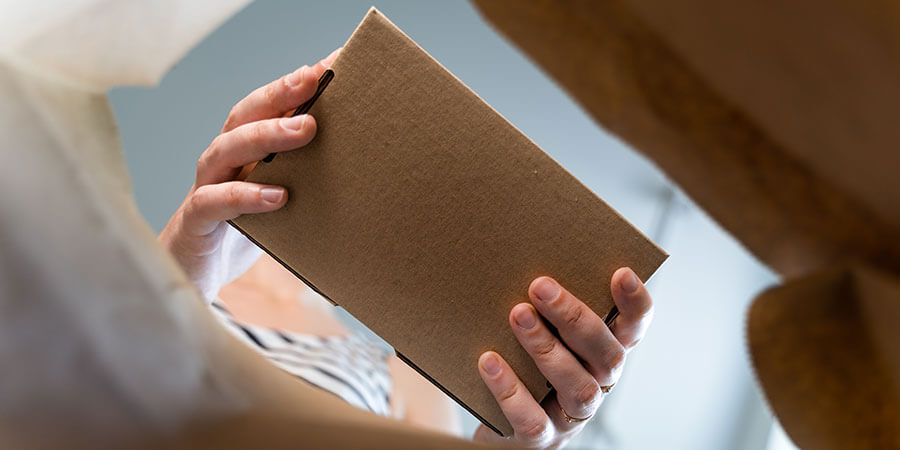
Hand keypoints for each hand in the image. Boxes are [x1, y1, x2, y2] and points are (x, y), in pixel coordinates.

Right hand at [159, 49, 339, 301]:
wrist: (192, 273)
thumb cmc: (243, 228)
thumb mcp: (279, 197)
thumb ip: (305, 176)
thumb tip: (360, 162)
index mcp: (244, 151)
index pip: (266, 107)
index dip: (294, 84)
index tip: (330, 62)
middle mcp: (222, 160)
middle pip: (245, 116)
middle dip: (280, 93)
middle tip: (315, 80)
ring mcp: (206, 186)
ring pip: (228, 149)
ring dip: (267, 135)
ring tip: (306, 128)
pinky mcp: (197, 219)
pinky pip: (217, 201)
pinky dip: (247, 196)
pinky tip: (279, 196)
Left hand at [473, 268, 652, 447]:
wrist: (495, 423)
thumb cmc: (522, 366)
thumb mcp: (540, 336)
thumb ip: (544, 310)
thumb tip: (525, 266)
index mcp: (602, 356)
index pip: (632, 330)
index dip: (635, 305)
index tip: (622, 273)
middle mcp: (597, 386)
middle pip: (606, 355)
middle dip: (574, 318)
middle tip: (540, 286)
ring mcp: (571, 417)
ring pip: (577, 386)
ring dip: (546, 348)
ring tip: (517, 314)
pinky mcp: (540, 439)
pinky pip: (532, 418)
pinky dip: (510, 388)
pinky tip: (489, 361)